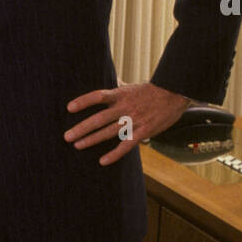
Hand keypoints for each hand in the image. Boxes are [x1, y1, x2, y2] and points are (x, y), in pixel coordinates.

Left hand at [64, 82, 191, 165]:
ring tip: (77, 145)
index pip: (98, 96)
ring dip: (91, 140)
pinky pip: (126, 145)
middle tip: (66, 136)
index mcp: (121, 94)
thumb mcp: (132, 86)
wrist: (175, 94)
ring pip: (109, 132)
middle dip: (81, 128)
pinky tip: (102, 161)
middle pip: (99, 119)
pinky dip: (114, 154)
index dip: (83, 101)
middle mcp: (125, 107)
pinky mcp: (143, 132)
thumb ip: (119, 86)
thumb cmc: (152, 91)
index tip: (69, 108)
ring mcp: (134, 120)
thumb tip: (112, 80)